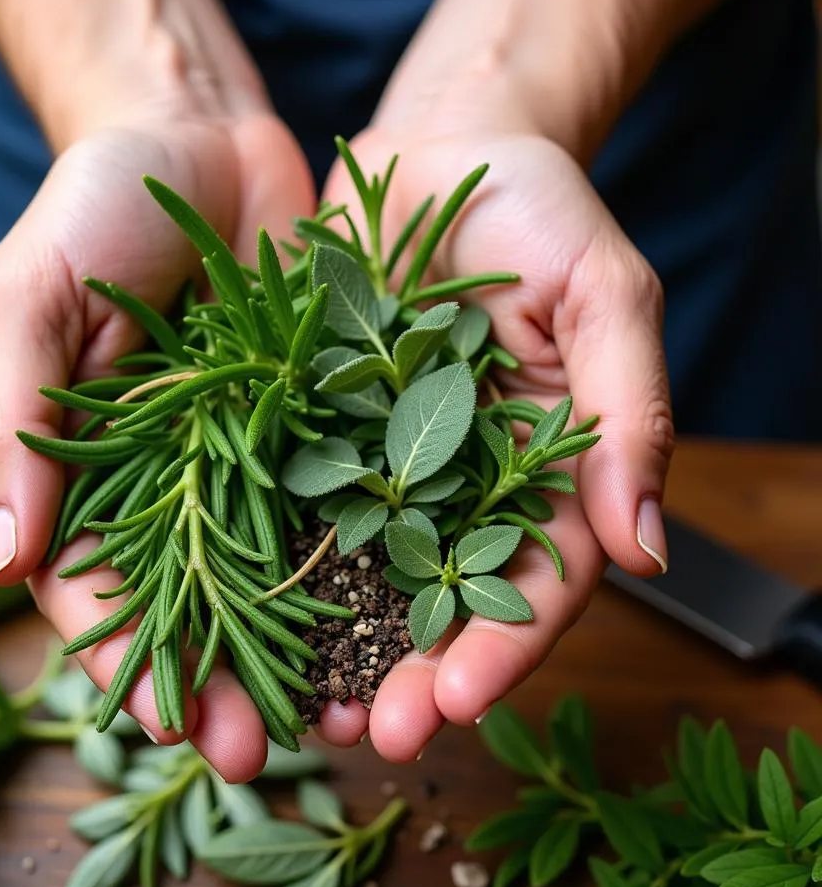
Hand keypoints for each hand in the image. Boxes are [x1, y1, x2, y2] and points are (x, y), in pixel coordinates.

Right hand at [0, 113, 315, 781]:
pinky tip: (397, 616)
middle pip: (197, 596)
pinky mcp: (331, 412)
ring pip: (278, 565)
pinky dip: (367, 556)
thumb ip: (16, 420)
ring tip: (335, 714)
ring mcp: (262, 448)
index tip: (165, 714)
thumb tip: (5, 564)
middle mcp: (180, 473)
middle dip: (219, 675)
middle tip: (253, 751)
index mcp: (95, 464)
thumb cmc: (95, 206)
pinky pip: (350, 493)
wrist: (200, 133)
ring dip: (300, 643)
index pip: (101, 582)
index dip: (127, 653)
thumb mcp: (32, 295)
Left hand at [307, 127, 674, 760]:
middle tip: (368, 735)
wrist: (439, 150)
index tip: (456, 699)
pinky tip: (238, 604)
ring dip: (329, 642)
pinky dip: (268, 553)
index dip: (503, 644)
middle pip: (440, 595)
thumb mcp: (604, 294)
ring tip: (294, 707)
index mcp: (541, 467)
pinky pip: (288, 496)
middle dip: (408, 670)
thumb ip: (630, 414)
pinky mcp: (311, 424)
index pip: (534, 577)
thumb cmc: (538, 209)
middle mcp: (459, 479)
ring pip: (358, 567)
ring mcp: (380, 457)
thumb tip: (648, 548)